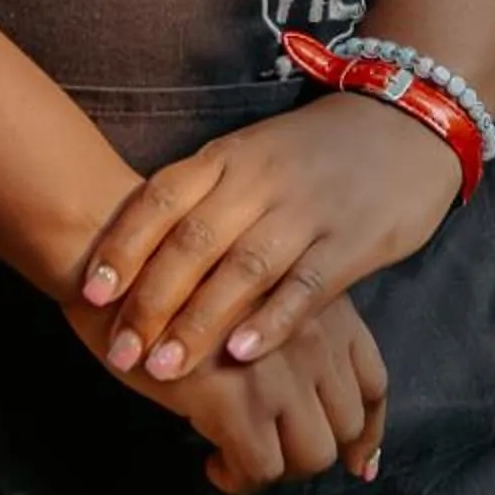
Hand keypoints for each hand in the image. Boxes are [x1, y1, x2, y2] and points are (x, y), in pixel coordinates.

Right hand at [62, 287, 387, 494]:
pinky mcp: (235, 399)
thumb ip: (283, 321)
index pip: (372, 382)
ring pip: (310, 454)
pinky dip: (238, 478)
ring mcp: (279, 369)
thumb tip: (299, 385)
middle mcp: (314, 337)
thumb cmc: (171, 264)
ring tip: (241, 460)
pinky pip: (259, 468)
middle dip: (313, 451)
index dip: (366, 431)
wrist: (114, 253)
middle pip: (346, 423)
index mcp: (321, 305)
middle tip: (272, 455)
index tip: (356, 460)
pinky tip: (212, 465)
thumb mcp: (248, 283)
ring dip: (278, 468)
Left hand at [78, 94, 461, 381]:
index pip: (162, 198)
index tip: (90, 294)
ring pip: (242, 270)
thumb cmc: (313, 152)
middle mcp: (262, 180)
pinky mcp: (351, 242)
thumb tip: (138, 256)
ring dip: (198, 323)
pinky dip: (271, 322)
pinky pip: (305, 287)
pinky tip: (240, 357)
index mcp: (230, 155)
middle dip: (151, 301)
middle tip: (119, 351)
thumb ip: (204, 197)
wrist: (404, 124)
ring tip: (162, 369)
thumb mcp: (252, 154)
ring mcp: (308, 210)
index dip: (124, 246)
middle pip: (194, 242)